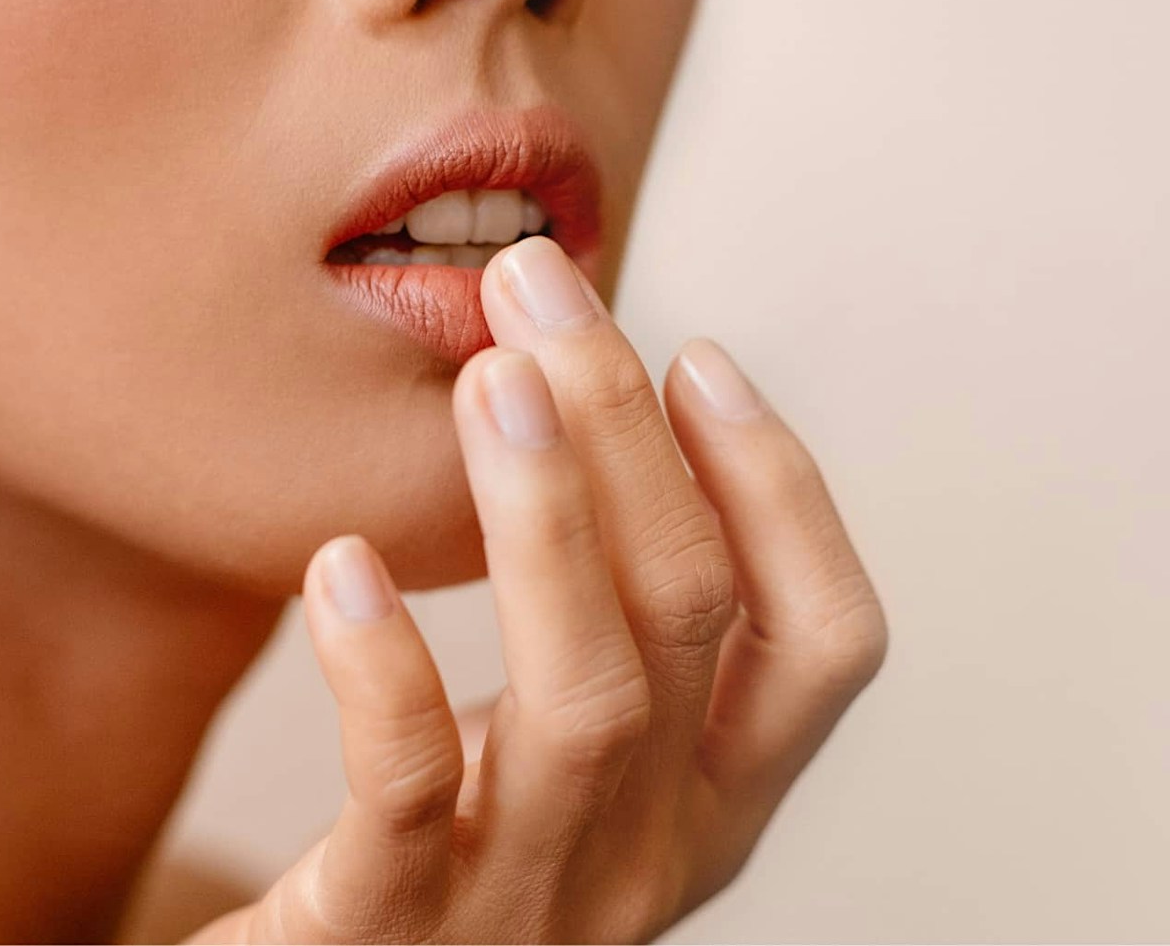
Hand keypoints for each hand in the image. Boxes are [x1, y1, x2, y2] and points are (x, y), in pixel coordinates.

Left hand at [191, 238, 886, 942]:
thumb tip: (611, 390)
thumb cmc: (445, 853)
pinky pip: (410, 790)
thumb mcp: (571, 745)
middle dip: (628, 431)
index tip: (696, 357)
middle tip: (540, 289)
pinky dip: (387, 666)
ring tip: (491, 378)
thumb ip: (617, 618)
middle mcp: (654, 856)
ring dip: (550, 514)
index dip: (782, 491)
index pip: (825, 641)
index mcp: (721, 800)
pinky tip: (343, 562)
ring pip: (592, 695)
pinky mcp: (391, 935)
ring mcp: (533, 907)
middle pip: (692, 617)